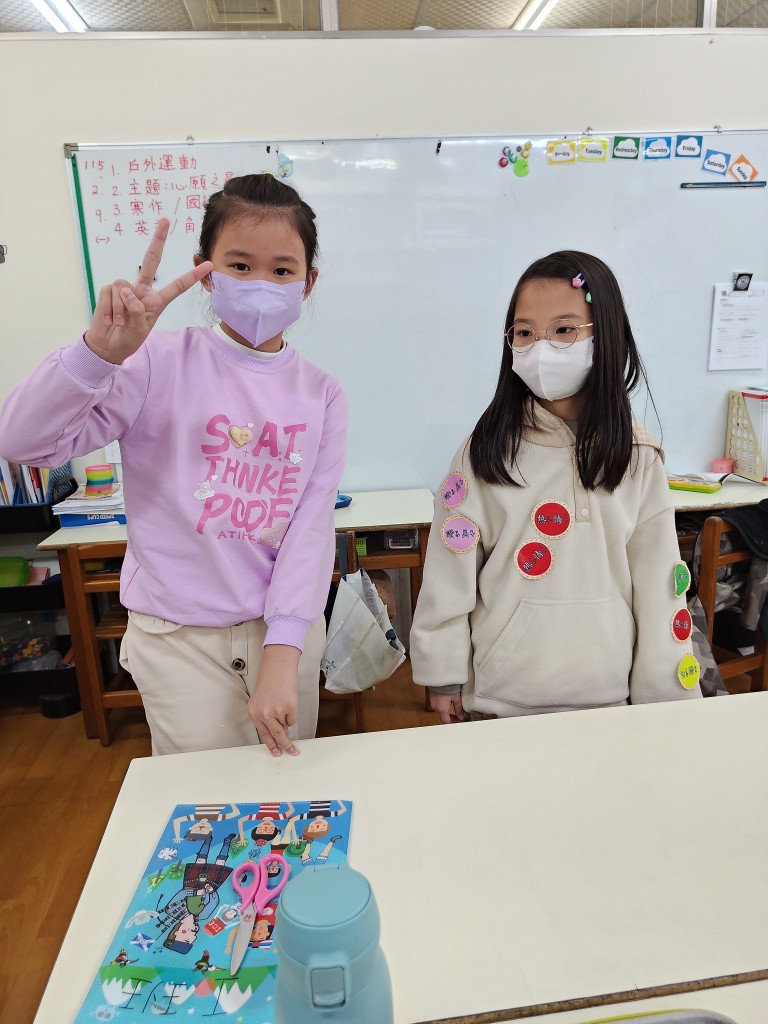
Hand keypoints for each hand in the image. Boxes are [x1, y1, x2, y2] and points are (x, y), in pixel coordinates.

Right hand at [83, 217, 212, 363]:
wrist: (106, 346)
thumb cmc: (127, 339)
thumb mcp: (140, 330)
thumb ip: (138, 311)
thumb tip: (129, 290)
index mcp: (157, 301)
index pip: (177, 286)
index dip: (192, 276)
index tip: (208, 264)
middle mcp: (142, 290)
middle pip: (152, 260)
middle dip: (158, 239)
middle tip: (166, 219)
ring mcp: (125, 288)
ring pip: (124, 286)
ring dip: (120, 309)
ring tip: (119, 323)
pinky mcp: (108, 290)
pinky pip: (111, 293)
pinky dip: (110, 309)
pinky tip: (110, 320)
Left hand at [248, 645, 301, 755]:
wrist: (278, 666)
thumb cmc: (270, 681)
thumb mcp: (261, 701)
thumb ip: (266, 718)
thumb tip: (279, 733)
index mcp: (253, 713)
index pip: (263, 734)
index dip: (271, 745)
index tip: (277, 753)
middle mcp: (263, 714)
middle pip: (276, 734)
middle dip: (285, 745)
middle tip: (292, 752)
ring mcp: (276, 711)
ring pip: (285, 726)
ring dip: (287, 723)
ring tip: (287, 716)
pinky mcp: (289, 707)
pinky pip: (293, 719)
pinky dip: (292, 713)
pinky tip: (288, 702)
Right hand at [430, 690, 468, 724]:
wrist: (440, 677)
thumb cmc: (448, 687)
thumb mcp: (456, 699)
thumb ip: (459, 709)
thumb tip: (461, 717)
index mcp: (442, 710)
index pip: (446, 722)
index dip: (453, 723)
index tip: (458, 721)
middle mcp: (436, 708)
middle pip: (442, 718)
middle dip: (450, 719)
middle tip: (458, 717)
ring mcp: (433, 703)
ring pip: (439, 712)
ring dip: (446, 714)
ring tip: (454, 711)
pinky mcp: (432, 698)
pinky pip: (437, 707)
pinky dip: (442, 708)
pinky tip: (448, 705)